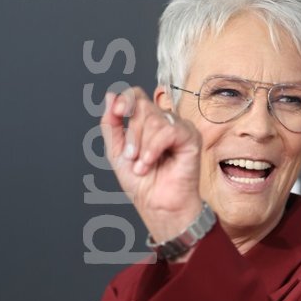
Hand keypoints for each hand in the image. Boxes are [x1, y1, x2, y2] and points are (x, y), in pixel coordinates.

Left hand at [101, 87, 203, 243]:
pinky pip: (168, 130)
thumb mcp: (116, 151)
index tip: (117, 112)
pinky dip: (154, 148)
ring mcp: (179, 128)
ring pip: (154, 120)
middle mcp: (164, 121)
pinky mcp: (191, 137)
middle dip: (132, 136)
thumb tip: (110, 96)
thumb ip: (110, 124)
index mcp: (147, 122)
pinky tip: (150, 162)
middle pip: (142, 107)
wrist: (156, 205)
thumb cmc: (142, 184)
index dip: (125, 100)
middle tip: (133, 158)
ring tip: (143, 166)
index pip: (136, 95)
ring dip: (142, 147)